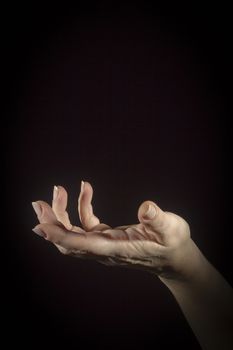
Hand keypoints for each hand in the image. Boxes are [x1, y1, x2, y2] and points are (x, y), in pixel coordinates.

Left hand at [32, 181, 198, 279]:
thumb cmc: (173, 244)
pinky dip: (81, 208)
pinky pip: (87, 225)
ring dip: (61, 215)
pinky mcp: (107, 238)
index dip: (60, 237)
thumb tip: (146, 206)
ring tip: (58, 190)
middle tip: (40, 202)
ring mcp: (105, 245)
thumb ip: (158, 219)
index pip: (83, 246)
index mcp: (118, 249)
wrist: (175, 259)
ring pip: (73, 235)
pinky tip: (86, 189)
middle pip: (69, 242)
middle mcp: (106, 250)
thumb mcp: (172, 229)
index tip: (40, 226)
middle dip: (52, 223)